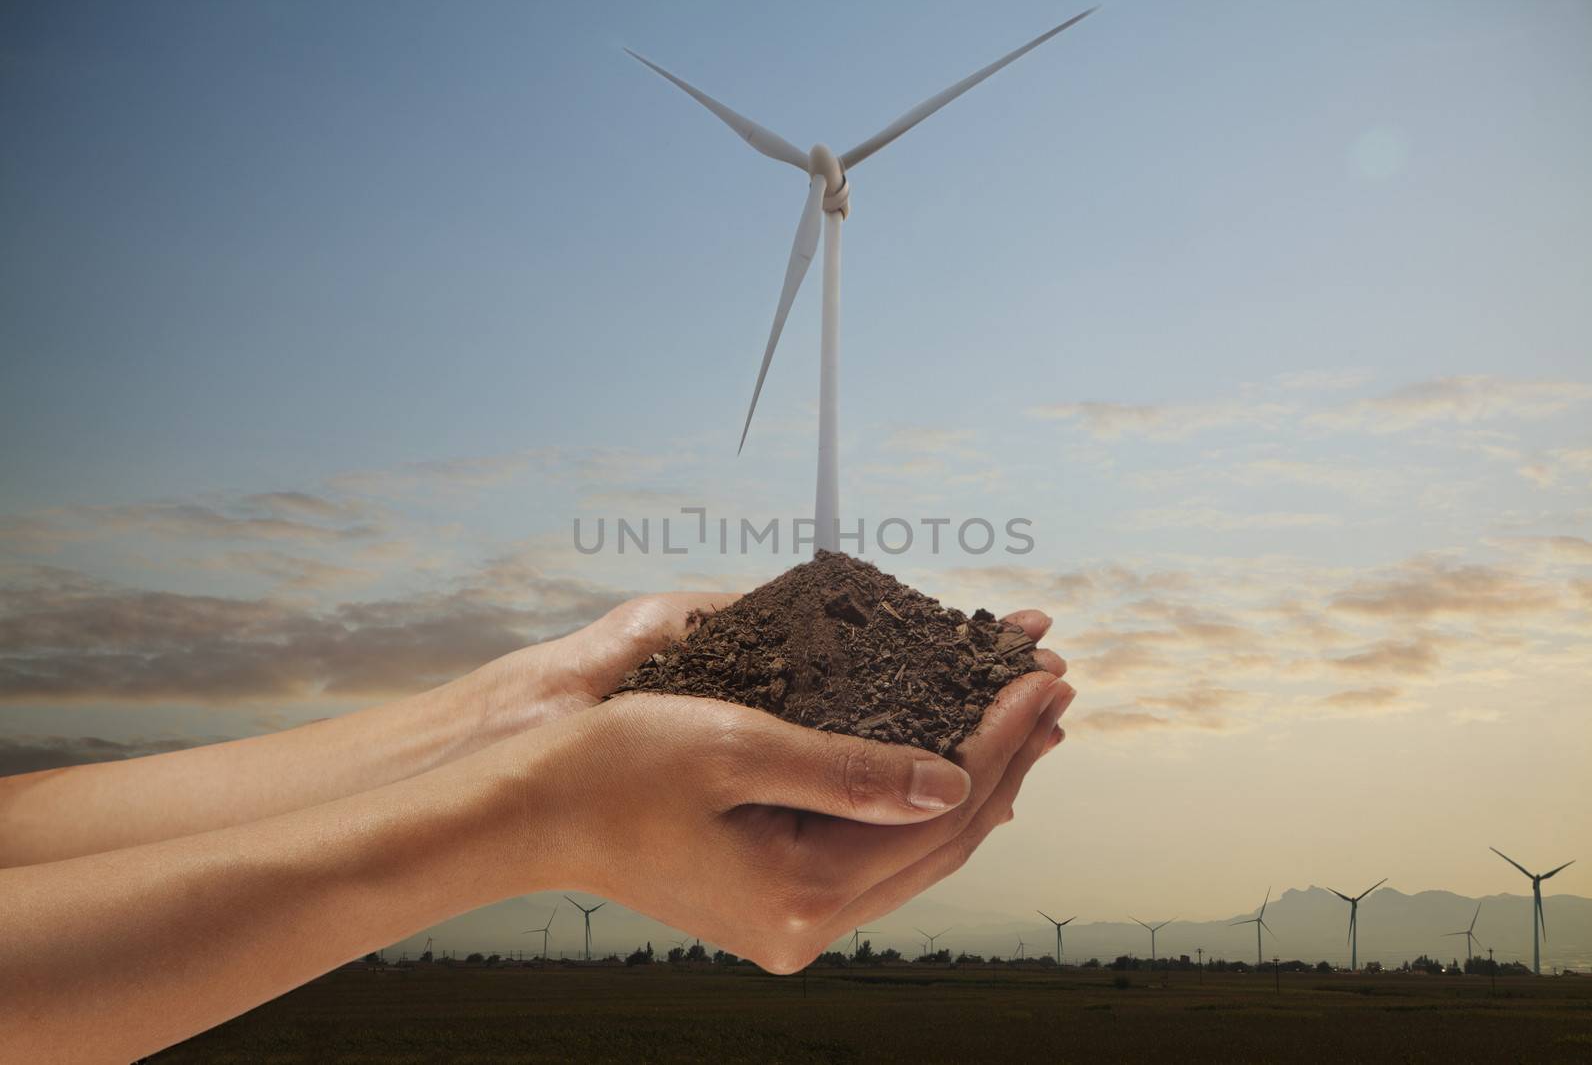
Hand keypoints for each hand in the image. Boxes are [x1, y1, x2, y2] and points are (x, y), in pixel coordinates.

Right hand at [497, 609, 1072, 972]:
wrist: (529, 809)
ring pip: (913, 845)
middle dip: (1003, 757)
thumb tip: (954, 781)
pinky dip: (917, 799)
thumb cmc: (615, 770)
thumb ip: (853, 771)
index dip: (997, 737)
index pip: (939, 810)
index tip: (1036, 677)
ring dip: (970, 776)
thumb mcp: (737, 748)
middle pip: (940, 838)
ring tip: (1020, 718)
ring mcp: (789, 918)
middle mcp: (805, 924)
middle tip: (1051, 691)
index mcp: (802, 894)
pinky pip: (874, 848)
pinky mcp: (773, 898)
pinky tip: (947, 762)